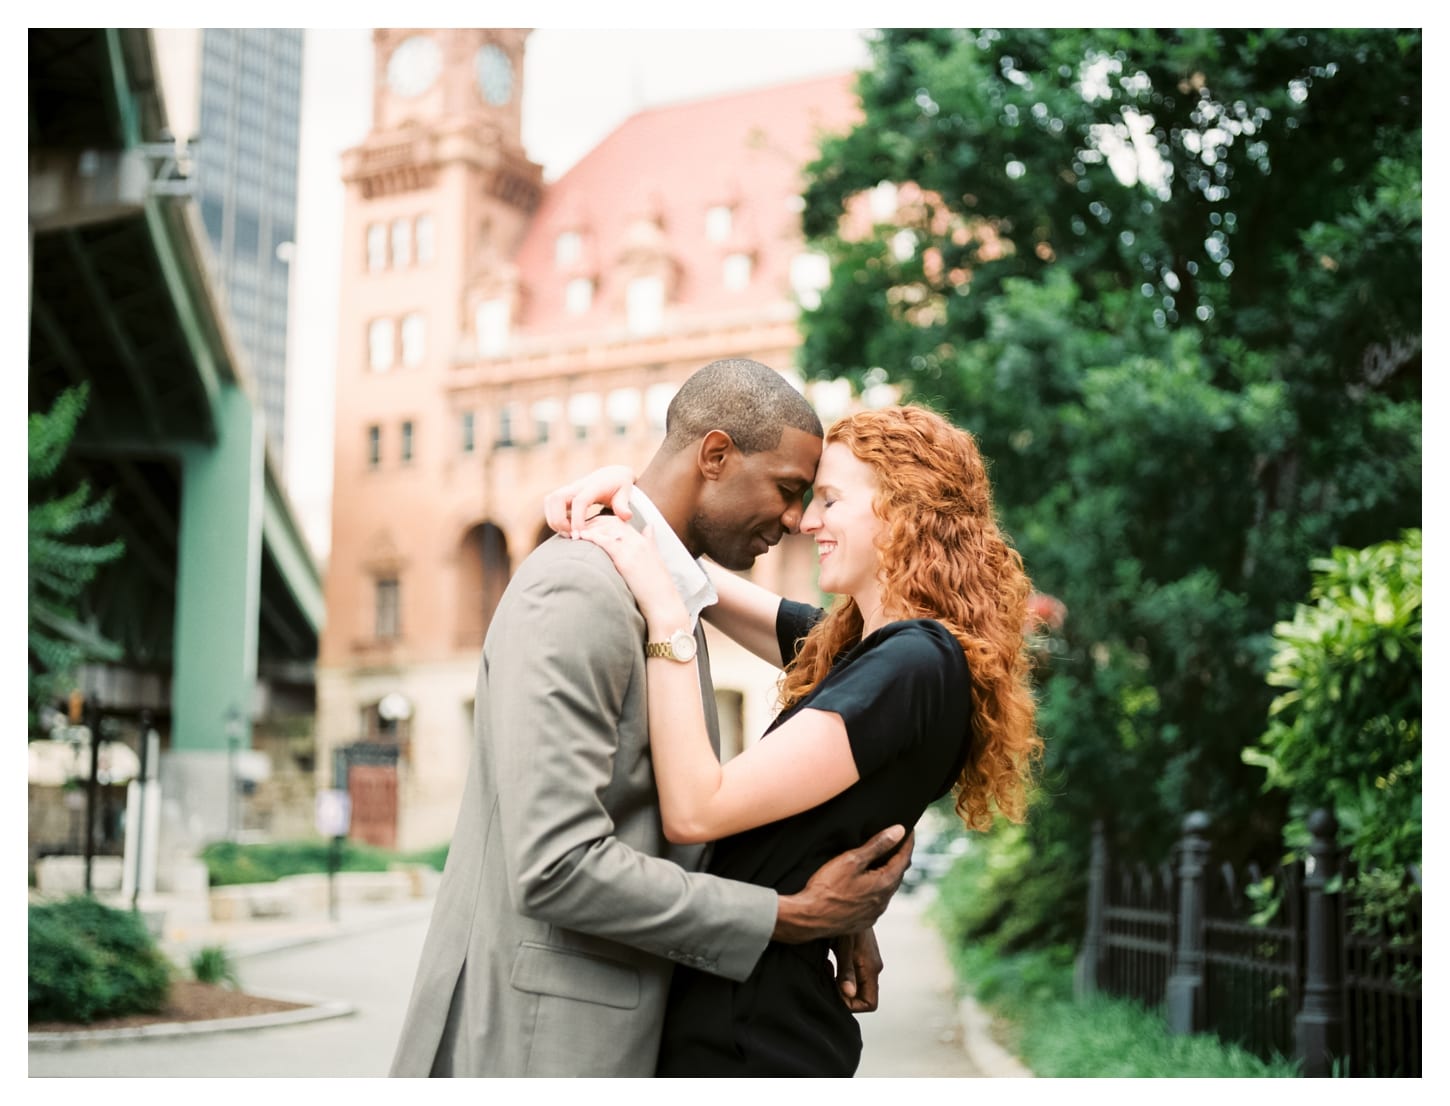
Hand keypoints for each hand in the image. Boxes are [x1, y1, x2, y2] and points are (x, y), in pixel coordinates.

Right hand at [543, 465, 635, 538]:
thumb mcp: (626, 492)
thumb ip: (623, 504)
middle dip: (559, 520)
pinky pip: (551, 503)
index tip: (581, 534)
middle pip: (557, 498)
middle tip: (571, 534)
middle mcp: (578, 485)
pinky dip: (553, 517)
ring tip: (568, 532)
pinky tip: (567, 526)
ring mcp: (569, 488)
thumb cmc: (620, 485)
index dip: (577, 520)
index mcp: (593, 486)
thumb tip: (626, 516)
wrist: (612, 474)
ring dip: (554, 519)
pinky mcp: (565, 493)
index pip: (579, 501)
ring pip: (550, 500)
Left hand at [577, 515, 686, 628]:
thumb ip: (650, 543)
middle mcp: (639, 541)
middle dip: (593, 522)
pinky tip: (579, 537)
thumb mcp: (655, 561)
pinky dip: (590, 536)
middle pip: (612, 521)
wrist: (663, 604)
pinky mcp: (625, 559)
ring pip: (607, 528)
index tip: (590, 527)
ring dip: (588, 528)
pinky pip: (605, 541)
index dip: (603, 522)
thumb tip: (649, 527)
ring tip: (573, 532)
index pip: (621, 522)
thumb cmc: (657, 590)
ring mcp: (633, 548)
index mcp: (645, 542)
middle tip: (577, 527)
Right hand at [772, 826, 913, 942]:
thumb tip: (899, 831)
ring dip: (887, 874)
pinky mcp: (862, 921)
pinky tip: (867, 884)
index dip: (907, 842)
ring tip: (883, 861)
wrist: (808, 919)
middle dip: (898, 857)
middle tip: (897, 842)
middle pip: (897, 874)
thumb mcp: (851, 860)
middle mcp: (883, 901)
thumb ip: (877, 845)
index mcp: (884, 884)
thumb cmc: (827, 888)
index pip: (903, 858)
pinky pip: (876, 902)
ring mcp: (873, 914)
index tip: (909, 829)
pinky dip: (876, 889)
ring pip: (886, 889)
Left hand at [832, 927, 882, 1012]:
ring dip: (839, 981)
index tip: (834, 990)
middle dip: (842, 993)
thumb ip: (846, 971)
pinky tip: (828, 961)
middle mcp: (873, 966)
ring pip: (855, 983)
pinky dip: (840, 972)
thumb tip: (849, 993)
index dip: (850, 1004)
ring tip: (826, 968)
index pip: (869, 1003)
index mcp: (871, 968)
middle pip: (861, 995)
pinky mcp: (861, 953)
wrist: (852, 899)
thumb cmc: (847, 923)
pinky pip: (853, 972)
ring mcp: (868, 960)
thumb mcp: (844, 946)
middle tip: (826, 978)